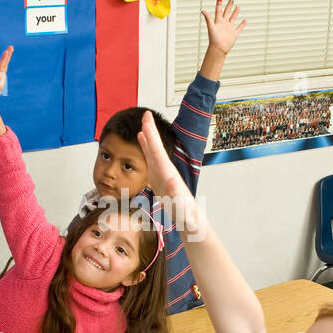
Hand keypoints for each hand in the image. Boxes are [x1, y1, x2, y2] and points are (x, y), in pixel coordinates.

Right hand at [137, 112, 197, 227]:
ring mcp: (163, 172)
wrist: (190, 219)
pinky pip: (150, 158)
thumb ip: (176, 195)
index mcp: (169, 174)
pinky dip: (146, 148)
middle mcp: (166, 170)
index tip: (147, 122)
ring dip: (148, 137)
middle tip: (145, 114)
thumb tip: (172, 181)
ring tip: (143, 124)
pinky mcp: (159, 177)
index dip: (152, 137)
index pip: (158, 152)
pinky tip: (143, 141)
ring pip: (153, 150)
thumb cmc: (185, 214)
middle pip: (156, 147)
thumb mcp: (180, 206)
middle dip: (150, 131)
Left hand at [201, 0, 245, 56]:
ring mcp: (229, 28)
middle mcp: (224, 24)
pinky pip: (239, 28)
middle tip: (231, 0)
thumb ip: (208, 18)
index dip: (219, 3)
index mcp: (218, 21)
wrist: (218, 49)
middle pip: (226, 13)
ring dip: (235, 13)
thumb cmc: (214, 39)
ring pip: (233, 18)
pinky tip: (244, 20)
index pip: (219, 9)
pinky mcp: (234, 34)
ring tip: (238, 6)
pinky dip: (242, 24)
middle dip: (229, 6)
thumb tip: (202, 10)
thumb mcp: (211, 26)